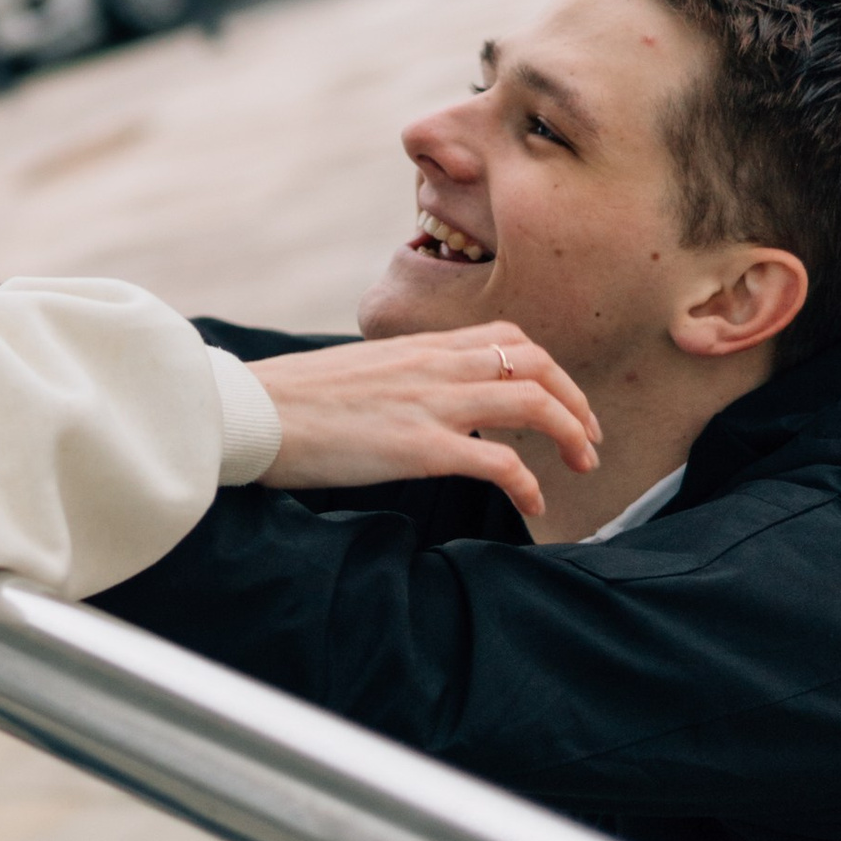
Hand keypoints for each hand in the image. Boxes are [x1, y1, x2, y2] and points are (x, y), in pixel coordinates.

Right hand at [251, 325, 599, 520]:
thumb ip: (399, 380)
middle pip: (535, 365)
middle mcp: (434, 366)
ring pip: (533, 402)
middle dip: (576, 401)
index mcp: (419, 347)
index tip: (564, 403)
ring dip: (571, 434)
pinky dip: (529, 481)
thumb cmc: (290, 401)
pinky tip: (534, 501)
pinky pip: (500, 461)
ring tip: (582, 465)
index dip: (550, 370)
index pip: (508, 338)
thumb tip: (417, 403)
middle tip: (590, 438)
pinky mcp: (419, 446)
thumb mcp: (358, 373)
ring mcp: (430, 403)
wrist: (250, 411)